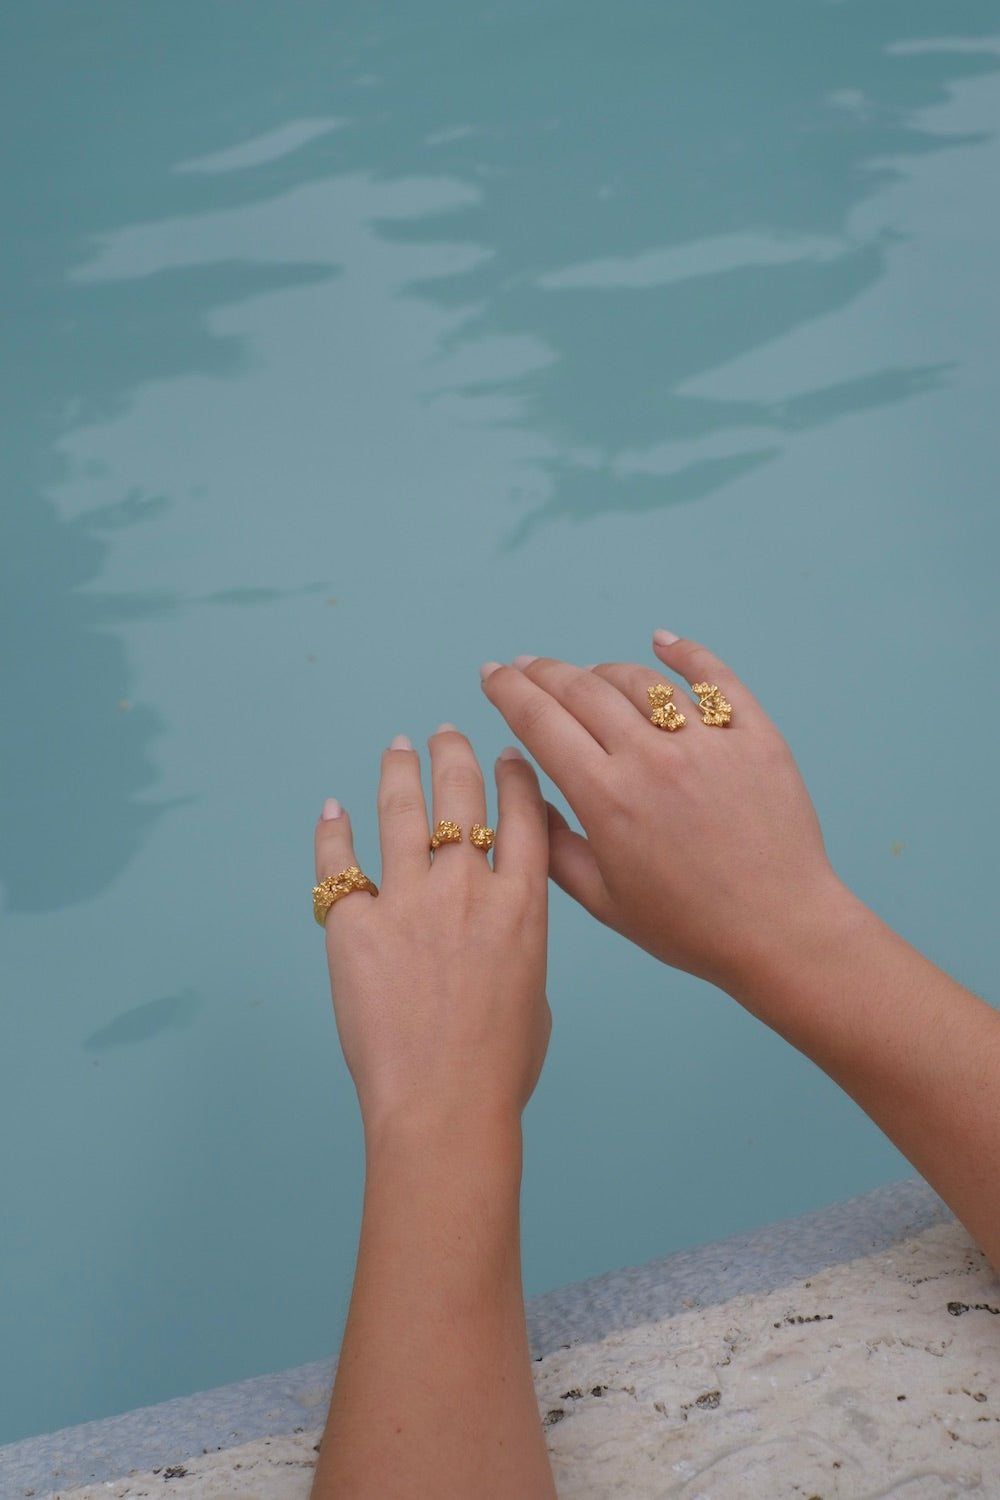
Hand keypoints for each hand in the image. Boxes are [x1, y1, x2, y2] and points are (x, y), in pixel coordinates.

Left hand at [313, 729, 550, 1140]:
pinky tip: (333, 810)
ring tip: (397, 749)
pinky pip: (339, 866)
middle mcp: (466, 888)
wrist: (445, 1103)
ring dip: (400, 773)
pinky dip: (334, 833)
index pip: (522, 815)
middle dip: (455, 757)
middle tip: (445, 735)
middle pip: (462, 798)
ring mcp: (408, 902)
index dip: (514, 776)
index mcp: (522, 904)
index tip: (506, 755)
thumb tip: (498, 931)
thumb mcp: (534, 992)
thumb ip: (517, 944)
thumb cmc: (500, 1066)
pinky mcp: (355, 926)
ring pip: (403, 813)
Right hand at [480, 634, 846, 997]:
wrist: (781, 932)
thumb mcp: (603, 900)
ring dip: (602, 671)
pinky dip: (685, 653)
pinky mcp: (756, 737)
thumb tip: (521, 787)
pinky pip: (715, 679)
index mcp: (607, 799)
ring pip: (640, 680)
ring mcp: (708, 742)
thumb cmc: (690, 927)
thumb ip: (551, 844)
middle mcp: (653, 758)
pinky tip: (662, 641)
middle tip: (525, 667)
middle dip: (542, 673)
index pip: (540, 721)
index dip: (508, 692)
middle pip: (582, 690)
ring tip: (587, 676)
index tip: (492, 675)